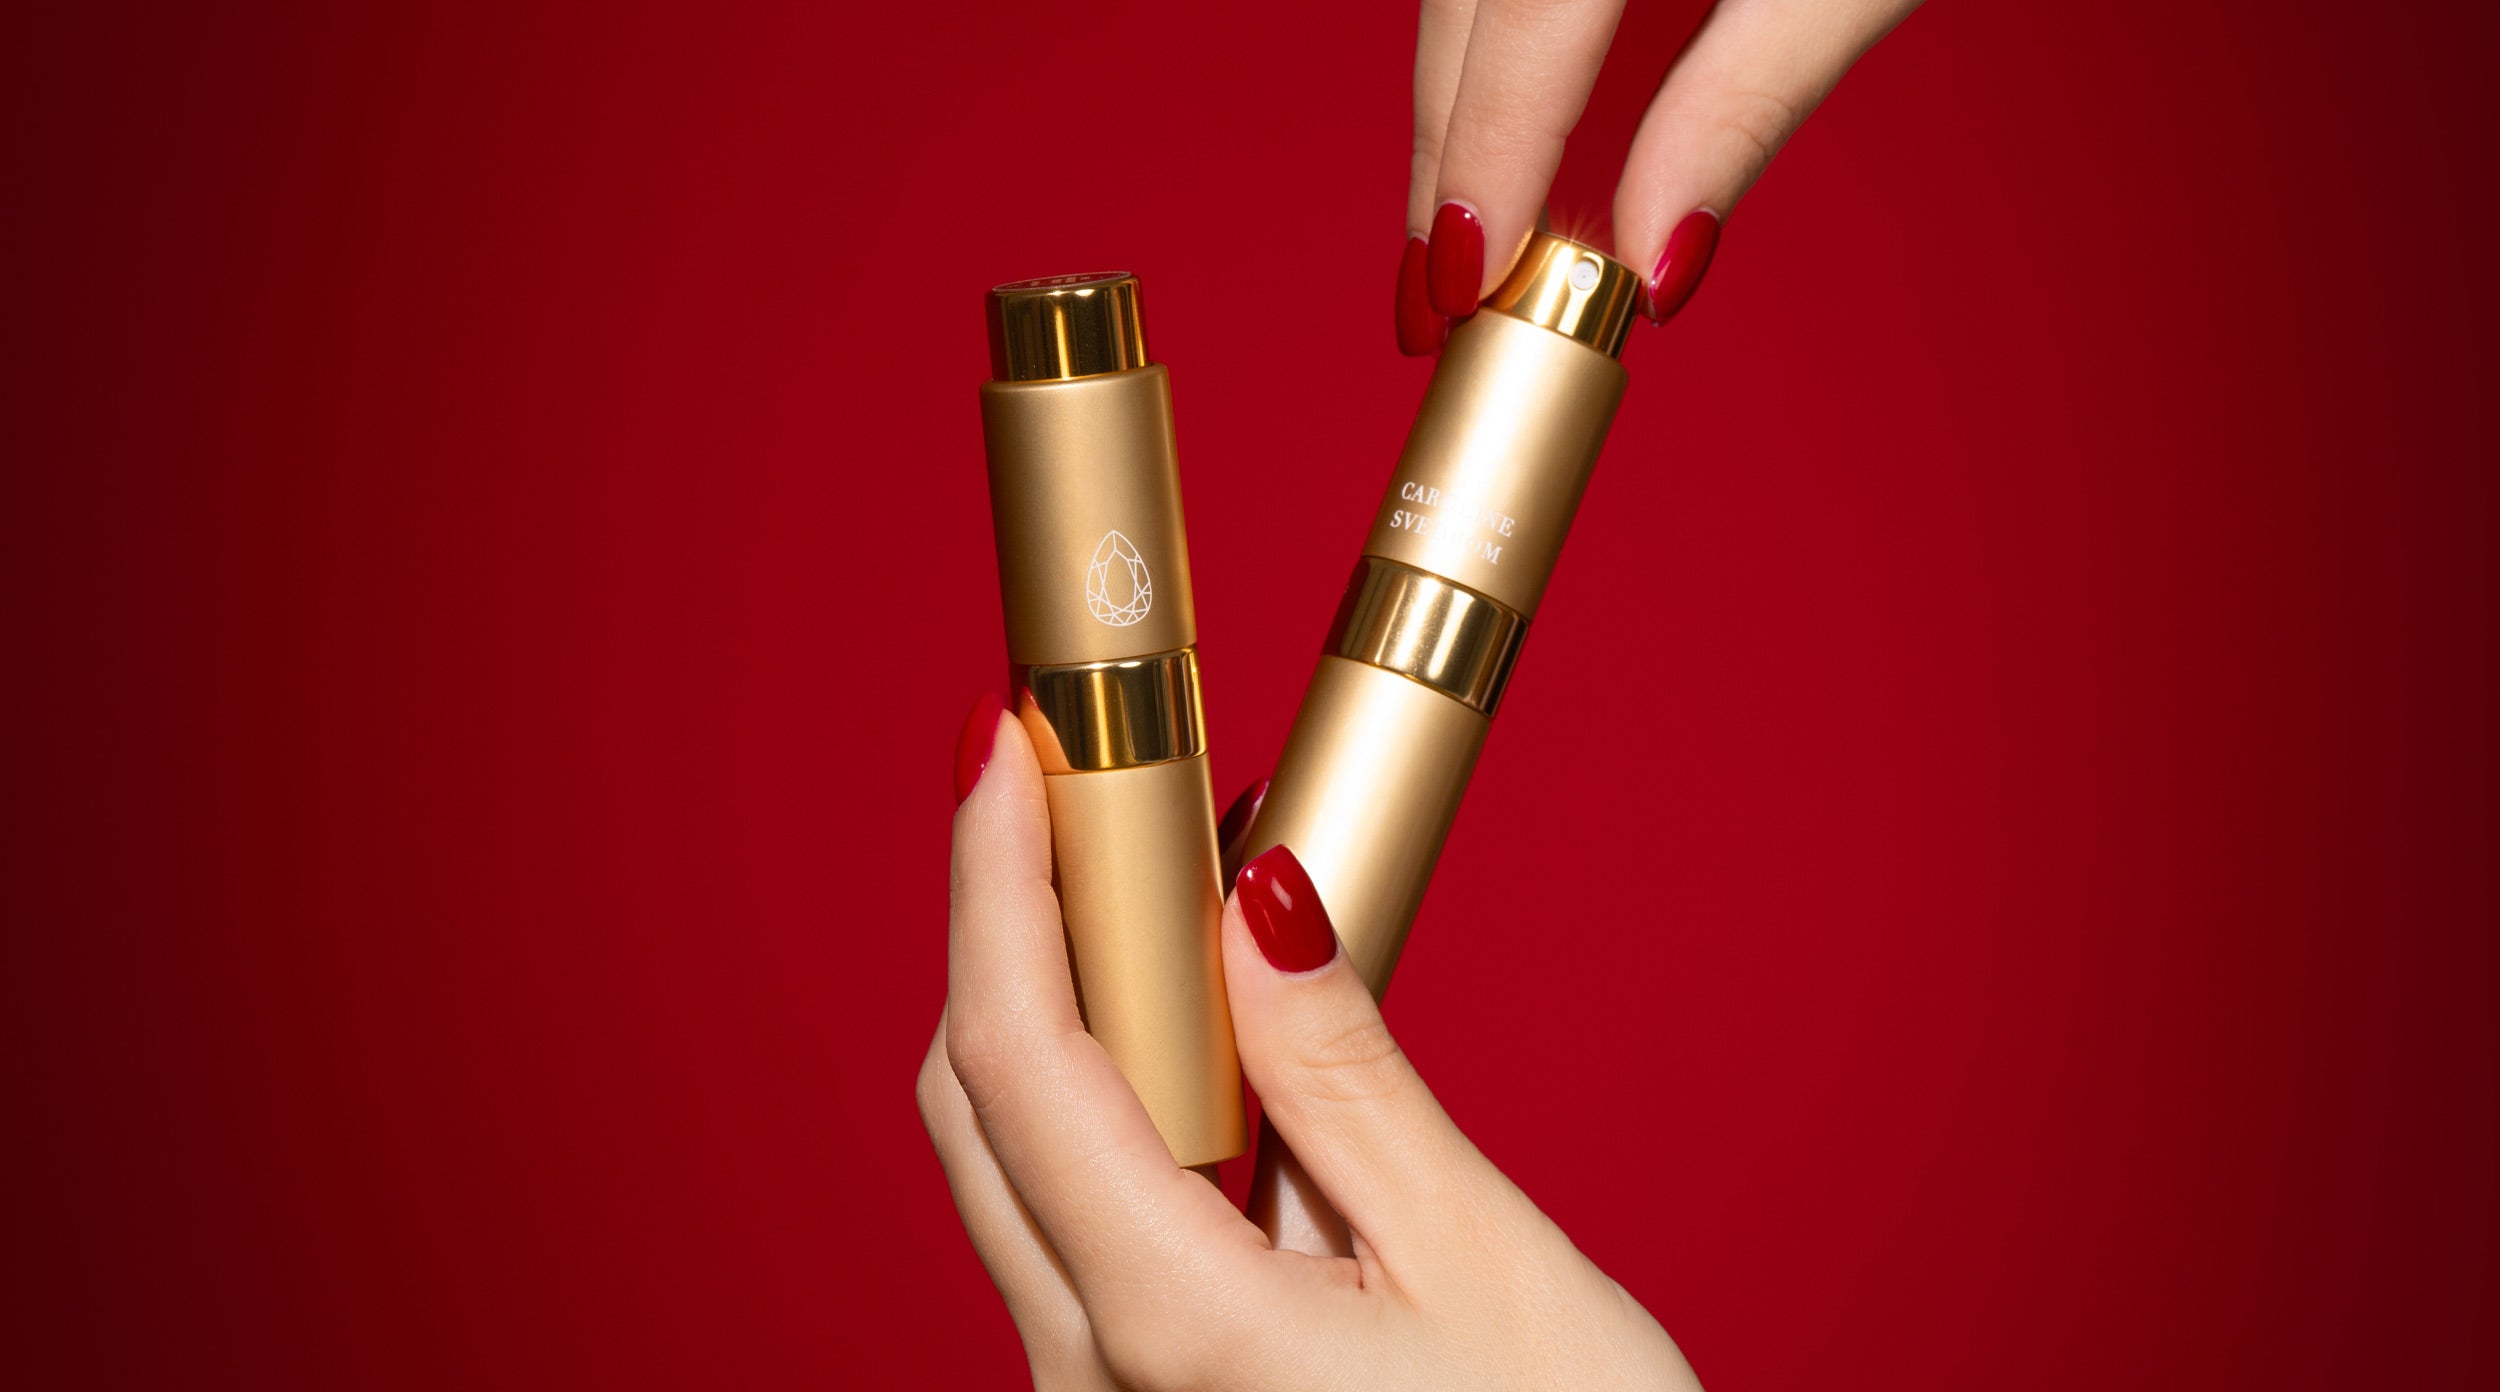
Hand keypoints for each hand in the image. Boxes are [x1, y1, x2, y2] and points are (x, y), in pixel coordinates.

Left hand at [919, 704, 1702, 1389]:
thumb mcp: (1479, 1259)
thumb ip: (1342, 1074)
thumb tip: (1255, 903)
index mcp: (1170, 1328)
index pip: (1018, 1055)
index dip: (995, 878)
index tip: (1007, 750)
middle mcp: (1095, 1380)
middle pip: (982, 1102)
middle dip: (1005, 925)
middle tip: (1070, 794)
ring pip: (1018, 1168)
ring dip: (1061, 1013)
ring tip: (1148, 891)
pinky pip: (1080, 1228)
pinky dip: (1110, 1107)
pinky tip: (1196, 1044)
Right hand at [1396, 0, 1924, 352]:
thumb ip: (1741, 107)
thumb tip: (1653, 261)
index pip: (1520, 34)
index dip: (1483, 164)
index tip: (1461, 285)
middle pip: (1462, 17)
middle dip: (1446, 161)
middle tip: (1437, 298)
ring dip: (1458, 109)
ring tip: (1457, 226)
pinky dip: (1496, 47)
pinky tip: (1506, 118)